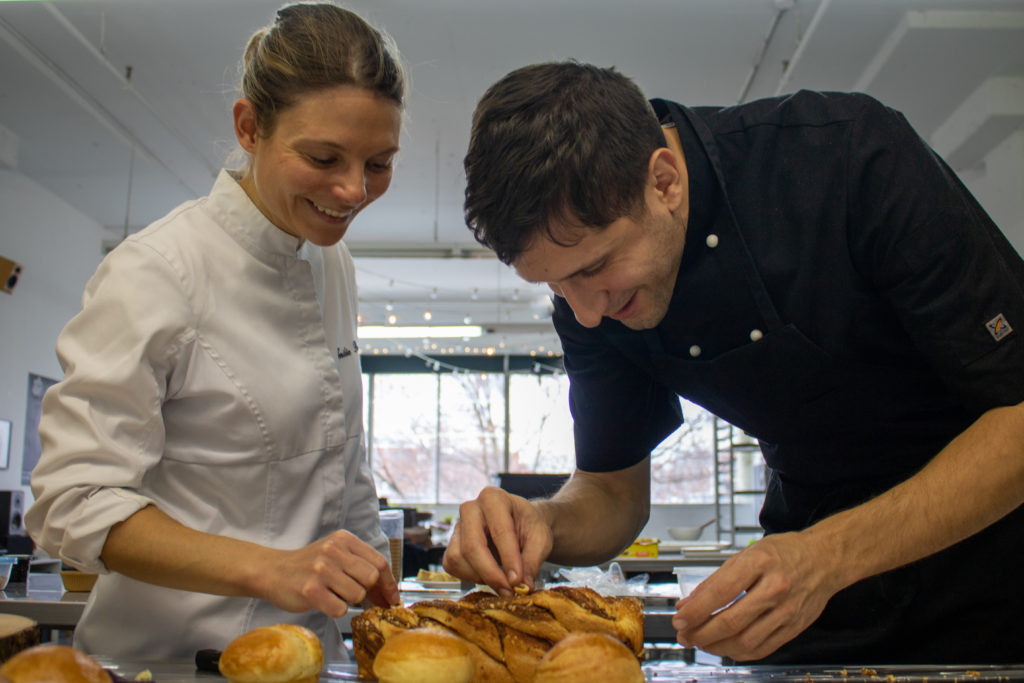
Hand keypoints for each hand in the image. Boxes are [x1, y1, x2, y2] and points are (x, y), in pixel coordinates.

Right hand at [259, 529, 400, 617]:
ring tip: (335, 595)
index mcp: (343, 539)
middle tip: (361, 599)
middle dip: (369, 592)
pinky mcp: (310, 590)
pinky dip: (336, 610)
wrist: (272, 571)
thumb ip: (359, 566)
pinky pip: (340, 608)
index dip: (389, 583)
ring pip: (357, 594)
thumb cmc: (308, 566)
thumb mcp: (335, 554)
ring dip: (350, 601)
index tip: (392, 598)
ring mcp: (321, 569)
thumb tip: (388, 594)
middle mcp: (333, 551)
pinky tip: (325, 602)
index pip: (379, 562)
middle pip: (371, 578)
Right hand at [442, 486, 552, 595]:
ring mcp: (458, 526)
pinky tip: (489, 576)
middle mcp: (471, 508)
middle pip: (472, 546)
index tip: (518, 582)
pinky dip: (470, 577)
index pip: (499, 531)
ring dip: (481, 577)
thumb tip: (523, 586)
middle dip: (491, 574)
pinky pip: (452, 566)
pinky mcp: (452, 544)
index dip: (509, 559)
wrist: (520, 525)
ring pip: (458, 558)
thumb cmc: (529, 527)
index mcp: (494, 498)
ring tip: (502, 581)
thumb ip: (533, 561)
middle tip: (509, 591)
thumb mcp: (540, 539)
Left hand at [672, 532, 842, 660]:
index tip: (679, 619)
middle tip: (685, 635)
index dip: (696, 610)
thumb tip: (689, 603)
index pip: (720, 592)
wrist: (825, 559)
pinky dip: (738, 652)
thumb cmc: (785, 552)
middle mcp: (775, 587)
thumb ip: (716, 580)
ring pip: (745, 641)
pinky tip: (725, 647)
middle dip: (701, 633)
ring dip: (716, 646)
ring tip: (701, 642)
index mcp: (760, 562)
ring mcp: (787, 610)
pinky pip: (762, 648)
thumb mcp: (746, 554)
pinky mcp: (794, 627)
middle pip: (731, 621)